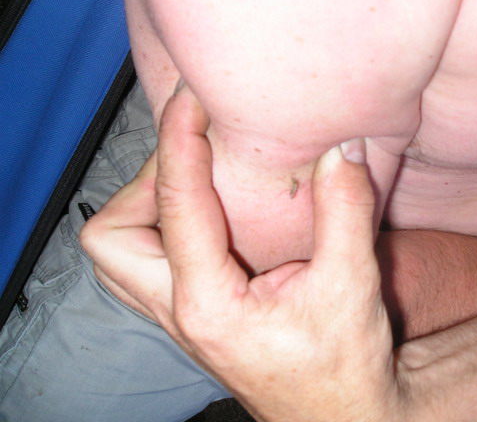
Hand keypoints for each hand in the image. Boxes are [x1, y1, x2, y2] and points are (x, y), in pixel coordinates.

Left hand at [81, 86, 406, 421]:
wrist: (339, 413)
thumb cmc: (343, 363)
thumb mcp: (352, 285)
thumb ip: (346, 210)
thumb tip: (341, 148)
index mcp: (210, 305)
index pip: (176, 208)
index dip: (179, 143)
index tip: (191, 99)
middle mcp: (179, 312)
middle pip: (111, 239)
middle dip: (143, 184)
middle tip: (195, 154)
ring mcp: (178, 317)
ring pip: (118, 254)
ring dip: (145, 206)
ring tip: (198, 177)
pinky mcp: (190, 315)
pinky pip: (145, 262)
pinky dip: (162, 224)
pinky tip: (207, 211)